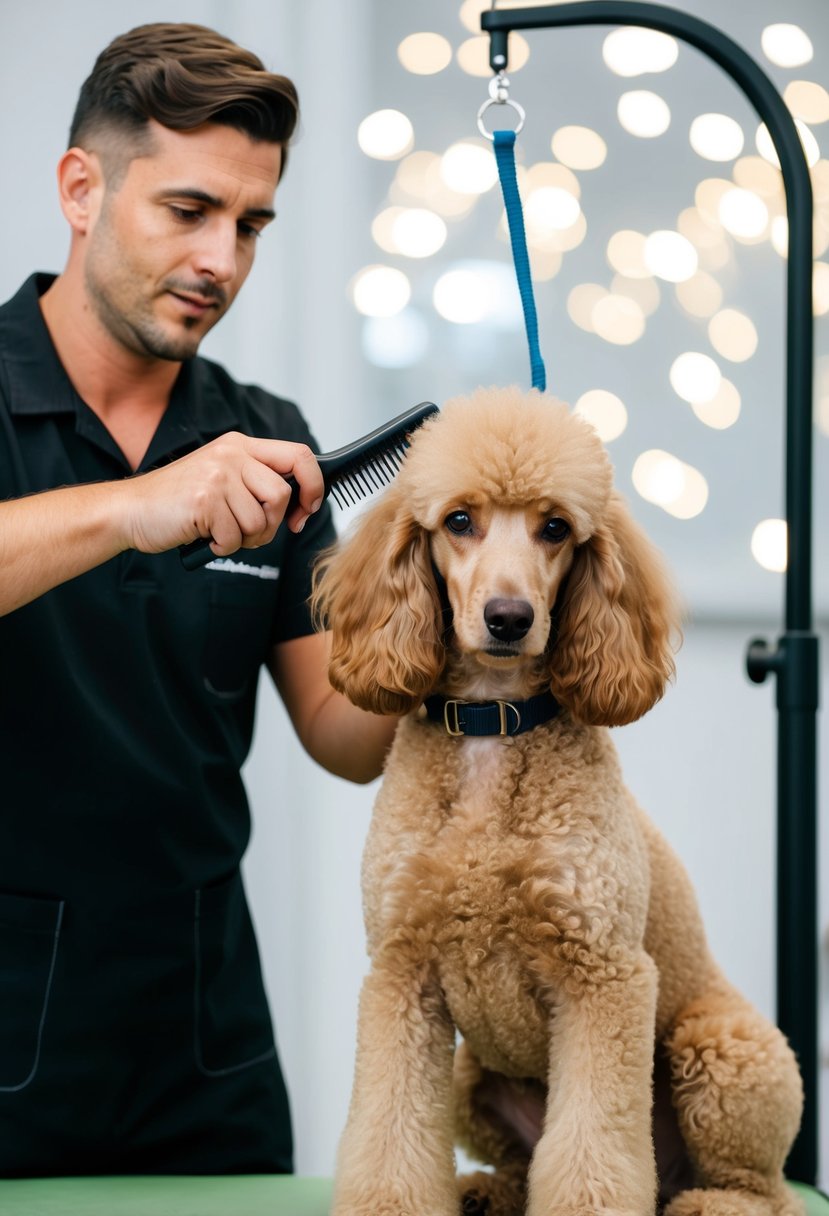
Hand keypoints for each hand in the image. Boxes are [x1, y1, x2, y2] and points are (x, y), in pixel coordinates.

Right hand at [119, 431, 324, 556]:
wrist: (131, 510)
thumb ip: (256, 482)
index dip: (314, 485)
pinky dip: (222, 547)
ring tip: (220, 532)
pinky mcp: (205, 500)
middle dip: (271, 524)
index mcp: (240, 445)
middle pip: (282, 495)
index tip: (308, 509)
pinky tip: (205, 537)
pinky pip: (236, 537)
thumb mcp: (221, 477)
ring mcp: (217, 475)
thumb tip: (302, 500)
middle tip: (247, 531)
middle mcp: (231, 454)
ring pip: (261, 521)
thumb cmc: (178, 501)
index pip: (299, 455)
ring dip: (245, 539)